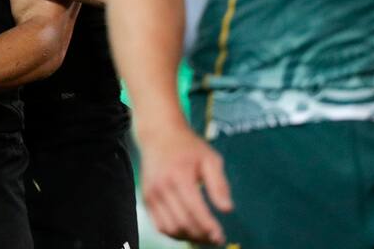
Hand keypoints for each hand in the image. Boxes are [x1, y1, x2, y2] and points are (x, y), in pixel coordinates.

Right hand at [139, 123, 232, 243]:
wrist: (159, 134)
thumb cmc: (188, 146)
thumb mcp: (210, 159)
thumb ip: (219, 184)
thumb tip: (227, 209)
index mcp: (180, 175)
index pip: (195, 210)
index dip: (209, 227)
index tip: (220, 237)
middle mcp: (162, 186)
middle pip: (183, 223)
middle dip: (201, 236)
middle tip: (215, 239)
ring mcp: (151, 193)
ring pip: (170, 228)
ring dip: (188, 237)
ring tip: (203, 236)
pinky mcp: (146, 198)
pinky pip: (159, 225)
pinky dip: (174, 233)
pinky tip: (188, 231)